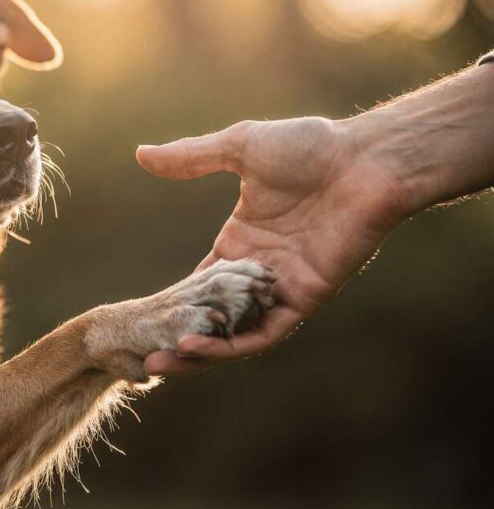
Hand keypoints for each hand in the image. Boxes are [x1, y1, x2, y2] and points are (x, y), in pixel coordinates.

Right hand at [136, 117, 408, 375]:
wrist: (366, 160)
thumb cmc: (311, 147)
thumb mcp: (238, 147)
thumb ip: (191, 157)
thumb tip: (141, 154)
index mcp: (240, 241)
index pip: (200, 283)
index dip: (172, 304)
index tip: (141, 321)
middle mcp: (259, 270)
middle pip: (212, 316)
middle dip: (177, 337)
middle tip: (141, 354)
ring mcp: (282, 286)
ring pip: (235, 333)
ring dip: (199, 352)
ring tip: (161, 362)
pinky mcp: (306, 297)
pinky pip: (265, 332)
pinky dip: (232, 345)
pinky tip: (198, 347)